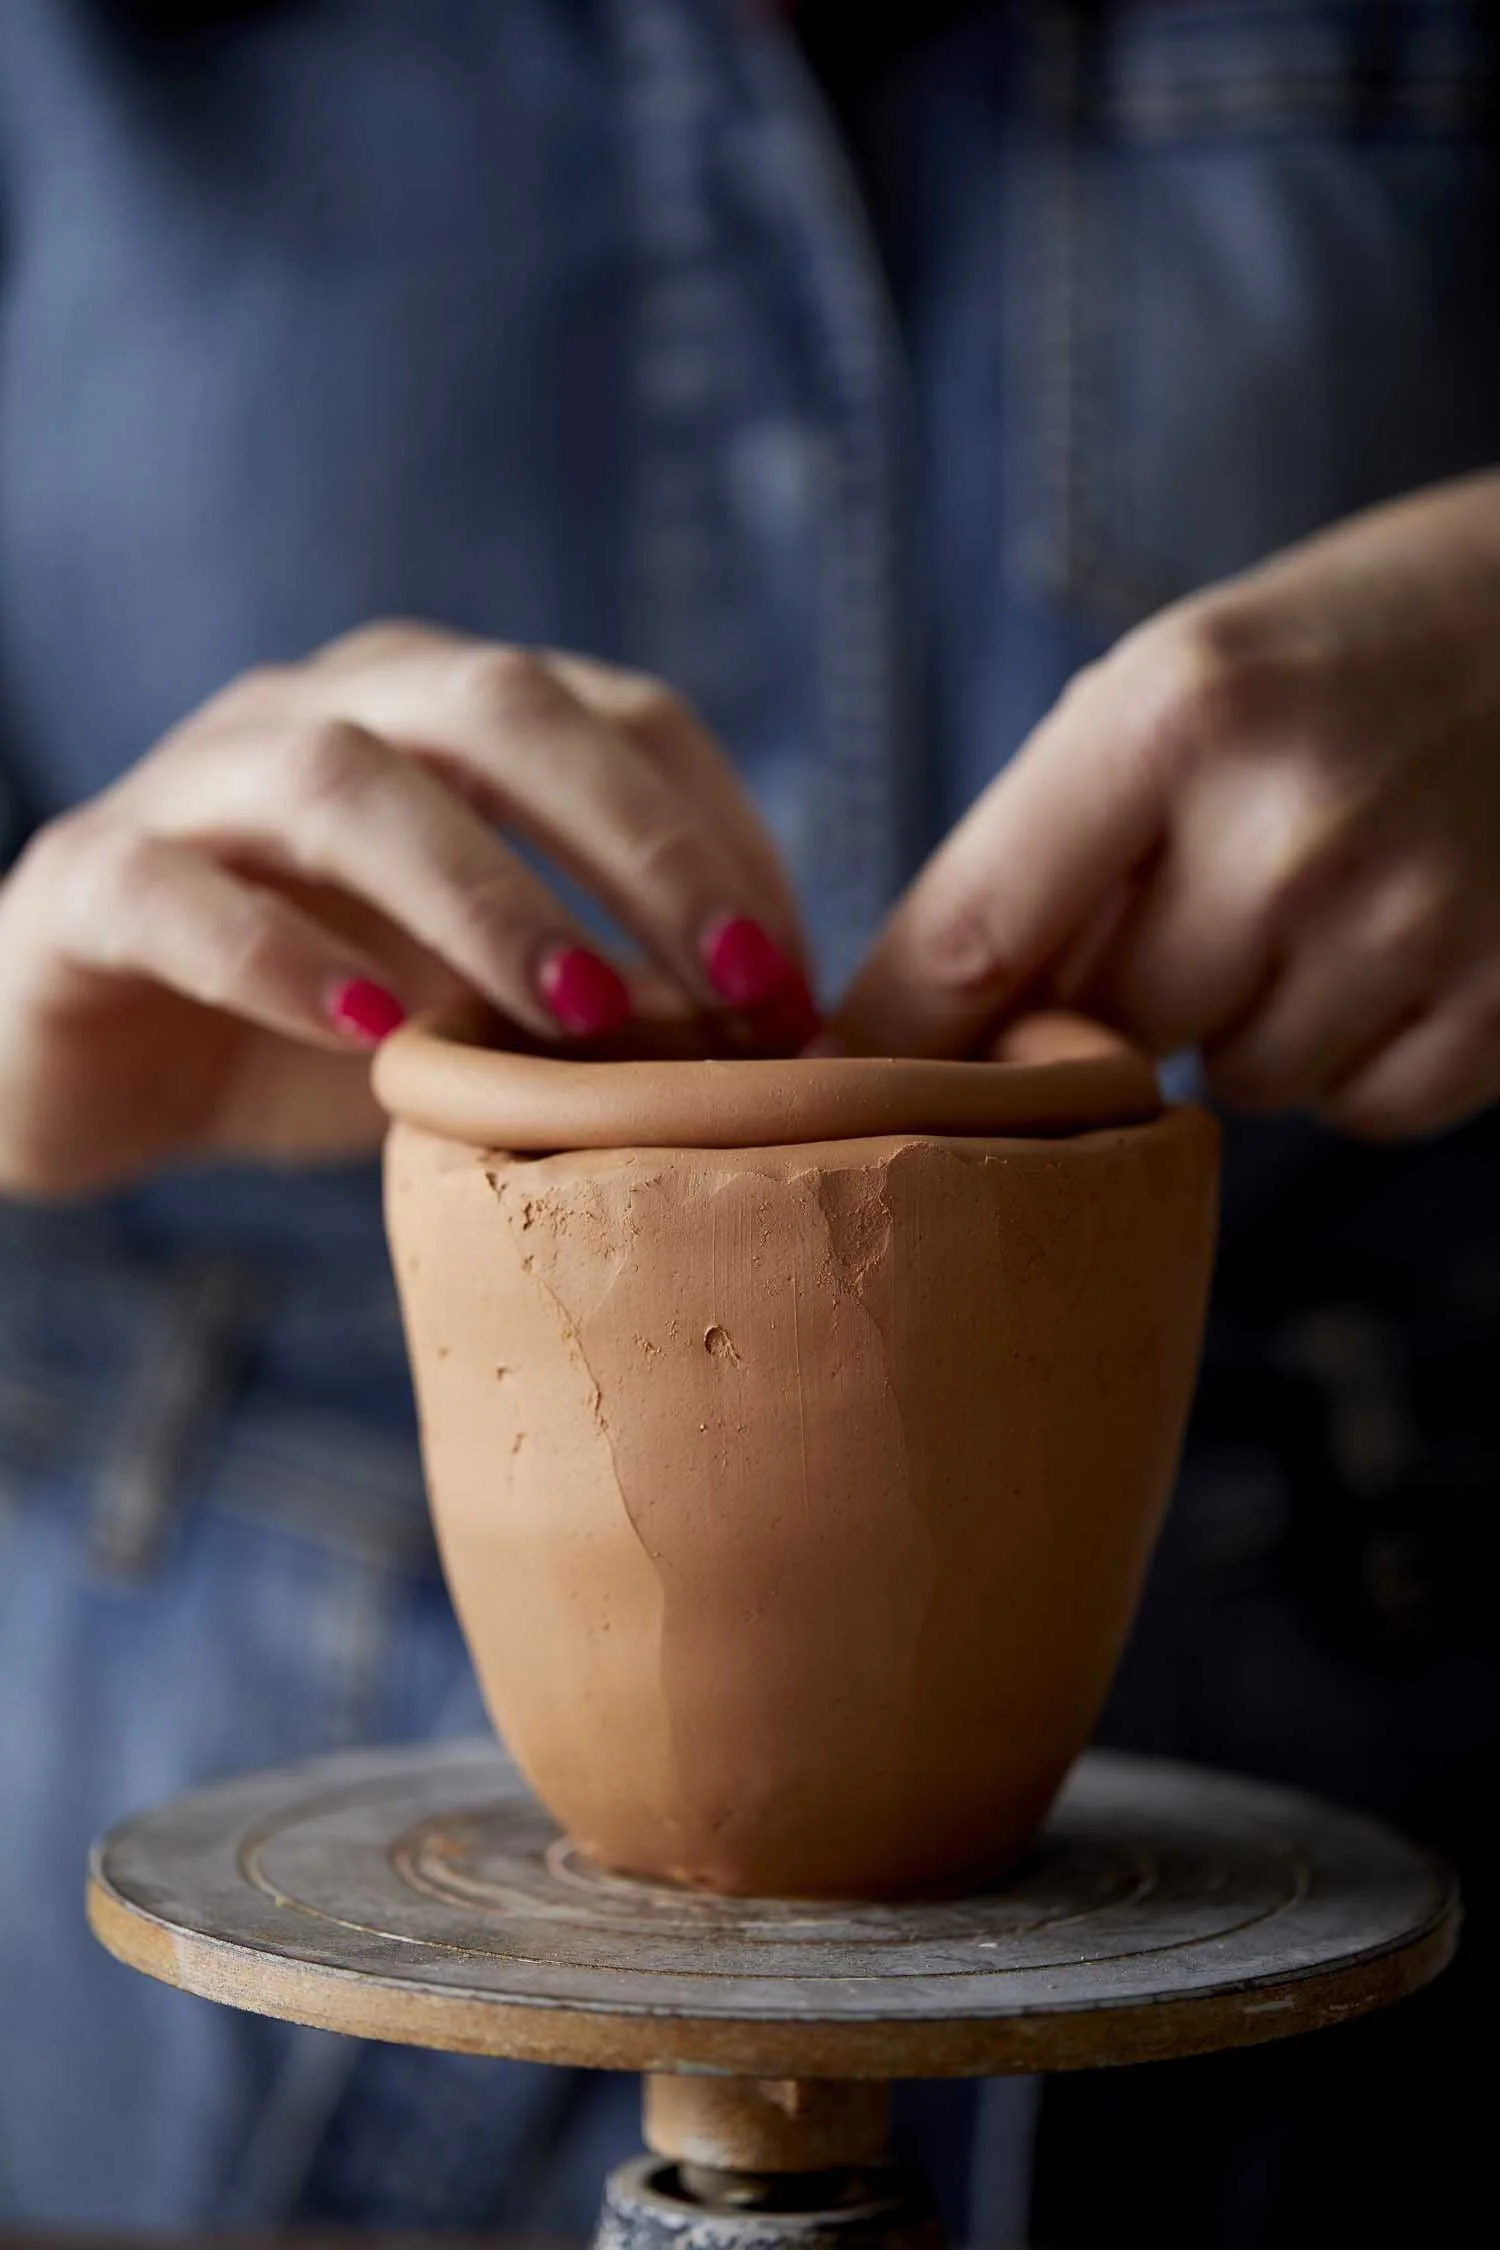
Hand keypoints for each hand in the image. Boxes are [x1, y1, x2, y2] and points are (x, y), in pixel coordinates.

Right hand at [0, 623, 814, 1194]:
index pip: (619, 716)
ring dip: (482, 895)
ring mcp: (197, 785)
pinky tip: (371, 1042)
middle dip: (639, 843)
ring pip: (343, 781)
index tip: (796, 982)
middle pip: (500, 708)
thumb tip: (782, 1040)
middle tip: (739, 986)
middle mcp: (327, 709)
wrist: (105, 1071)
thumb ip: (611, 993)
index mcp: (444, 714)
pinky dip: (282, 959)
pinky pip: (180, 895)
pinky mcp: (91, 883)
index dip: (721, 835)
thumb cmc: (333, 1028)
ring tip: (579, 1018)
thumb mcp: (492, 1006)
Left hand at [834, 473, 1499, 1139]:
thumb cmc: (1343, 652)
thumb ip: (1055, 844)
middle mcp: (1285, 823)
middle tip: (1206, 887)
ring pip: (1234, 1084)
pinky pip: (1354, 1110)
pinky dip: (1357, 1056)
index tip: (828, 1099)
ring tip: (1325, 895)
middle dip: (1120, 991)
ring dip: (1246, 1022)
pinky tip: (1401, 942)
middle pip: (1105, 1026)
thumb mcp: (1175, 687)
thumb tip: (932, 1037)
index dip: (889, 1037)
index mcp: (1171, 714)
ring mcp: (1406, 922)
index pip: (971, 931)